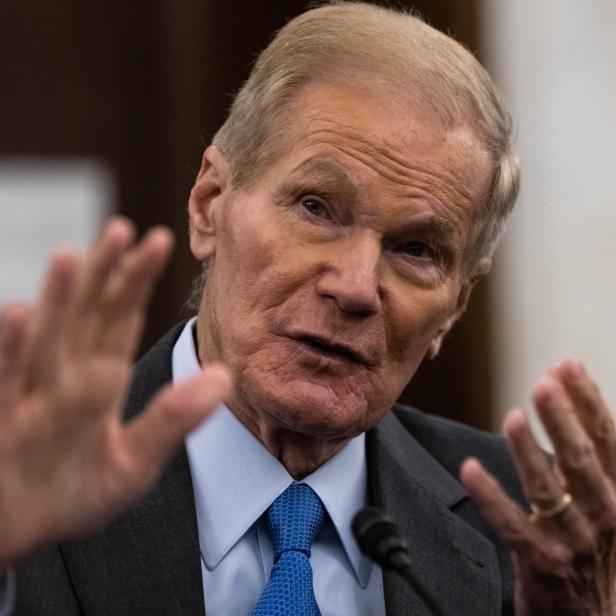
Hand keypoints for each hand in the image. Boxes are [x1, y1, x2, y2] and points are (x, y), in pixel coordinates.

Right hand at [0, 218, 231, 569]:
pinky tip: (19, 313)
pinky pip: (5, 378)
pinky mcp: (1, 417)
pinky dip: (11, 347)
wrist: (24, 532)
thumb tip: (225, 377)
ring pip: (48, 337)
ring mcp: (31, 393)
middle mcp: (67, 376)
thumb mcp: (137, 462)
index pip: (121, 319)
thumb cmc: (77, 493)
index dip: (138, 281)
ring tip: (73, 255)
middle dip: (104, 273)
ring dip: (59, 298)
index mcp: (101, 380)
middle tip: (123, 228)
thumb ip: (175, 420)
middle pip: (87, 315)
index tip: (159, 241)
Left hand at [461, 361, 615, 614]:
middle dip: (563, 418)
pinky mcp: (541, 563)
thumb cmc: (595, 551)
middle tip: (544, 381)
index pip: (606, 438)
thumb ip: (592, 461)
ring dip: (529, 452)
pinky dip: (490, 497)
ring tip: (512, 418)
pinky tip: (470, 469)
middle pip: (582, 459)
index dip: (587, 399)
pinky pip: (511, 526)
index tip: (566, 363)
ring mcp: (572, 540)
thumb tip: (578, 407)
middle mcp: (602, 514)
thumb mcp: (606, 503)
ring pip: (549, 490)